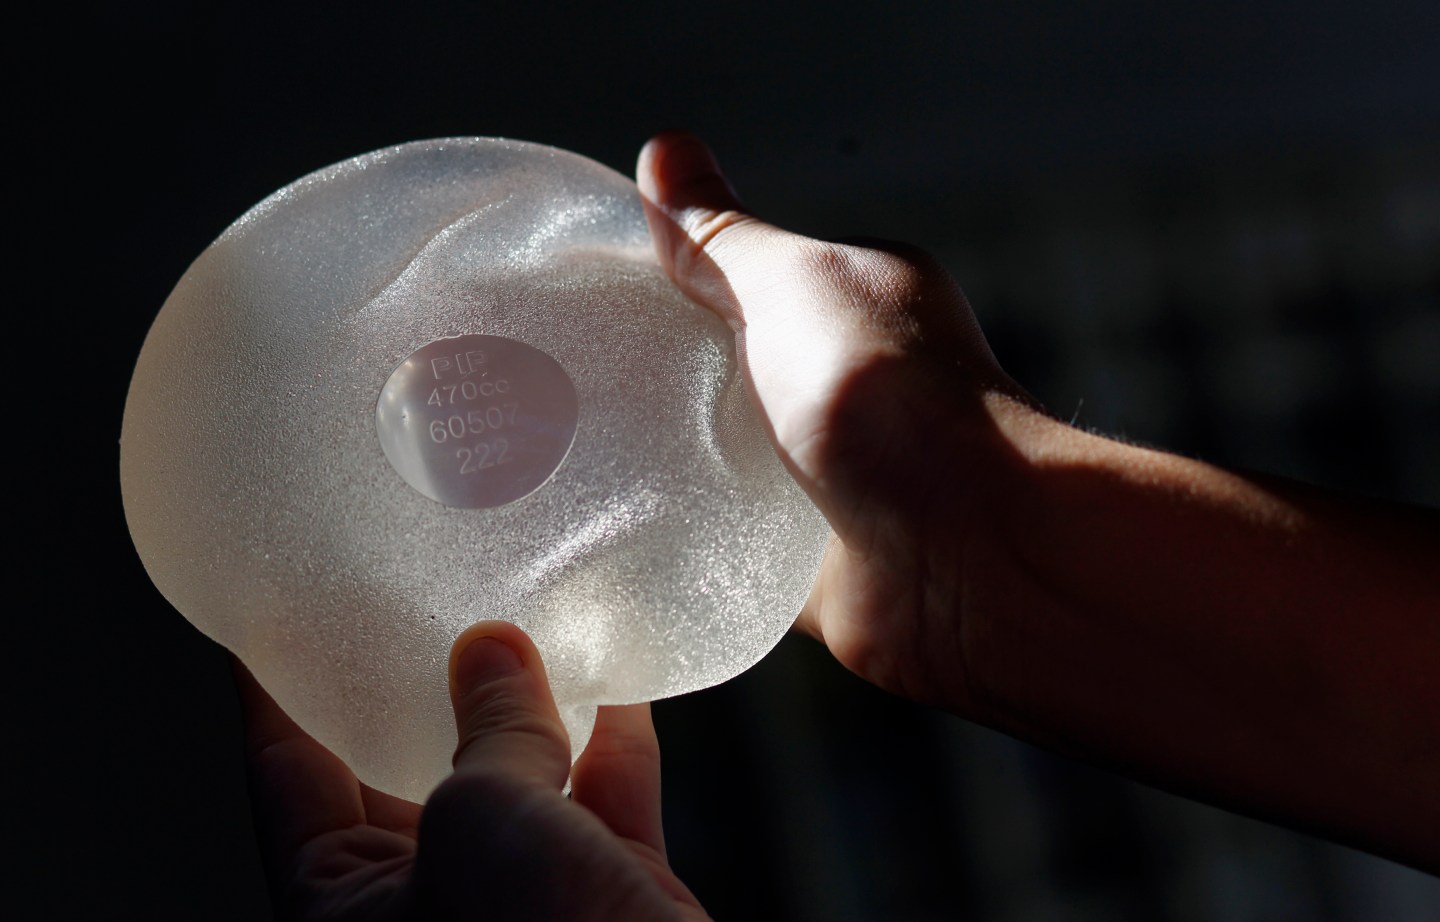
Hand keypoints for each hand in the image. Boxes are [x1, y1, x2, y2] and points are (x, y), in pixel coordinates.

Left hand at [235, 621, 707, 920]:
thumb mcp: (481, 819)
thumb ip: (487, 729)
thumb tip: (492, 652)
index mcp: (347, 914)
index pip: (291, 779)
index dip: (282, 693)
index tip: (279, 620)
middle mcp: (426, 907)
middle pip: (403, 770)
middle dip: (416, 684)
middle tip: (417, 596)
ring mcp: (519, 902)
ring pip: (515, 779)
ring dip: (528, 704)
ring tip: (524, 620)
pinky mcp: (607, 895)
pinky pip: (604, 797)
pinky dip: (613, 738)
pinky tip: (619, 676)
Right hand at [637, 131, 1439, 870]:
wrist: (962, 559)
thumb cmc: (888, 401)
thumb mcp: (790, 287)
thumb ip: (719, 238)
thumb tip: (663, 149)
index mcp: (857, 302)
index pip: (744, 277)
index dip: (664, 281)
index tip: (580, 298)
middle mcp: (849, 385)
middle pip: (723, 372)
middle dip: (653, 379)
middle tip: (560, 387)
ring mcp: (832, 476)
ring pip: (723, 462)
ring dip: (666, 465)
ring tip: (568, 461)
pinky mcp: (810, 559)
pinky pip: (730, 546)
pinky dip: (685, 540)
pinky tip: (616, 535)